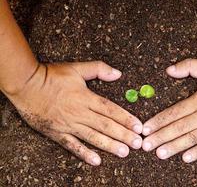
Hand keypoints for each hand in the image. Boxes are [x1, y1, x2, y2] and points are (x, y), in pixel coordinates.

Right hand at [6, 61, 142, 165]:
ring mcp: (68, 125)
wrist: (25, 85)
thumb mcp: (76, 68)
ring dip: (109, 146)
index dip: (126, 119)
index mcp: (86, 97)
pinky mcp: (57, 133)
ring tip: (124, 152)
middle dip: (123, 135)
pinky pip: (72, 146)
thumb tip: (117, 73)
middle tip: (138, 144)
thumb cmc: (51, 76)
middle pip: (105, 126)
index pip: (111, 110)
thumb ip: (98, 69)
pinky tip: (96, 160)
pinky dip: (84, 154)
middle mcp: (79, 113)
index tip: (138, 127)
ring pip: (93, 137)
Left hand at [142, 59, 196, 162]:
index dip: (158, 121)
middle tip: (146, 146)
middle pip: (178, 128)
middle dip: (160, 137)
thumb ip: (187, 67)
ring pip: (191, 139)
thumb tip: (169, 70)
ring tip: (160, 154)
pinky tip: (186, 158)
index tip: (145, 129)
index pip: (173, 113)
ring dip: (174, 147)